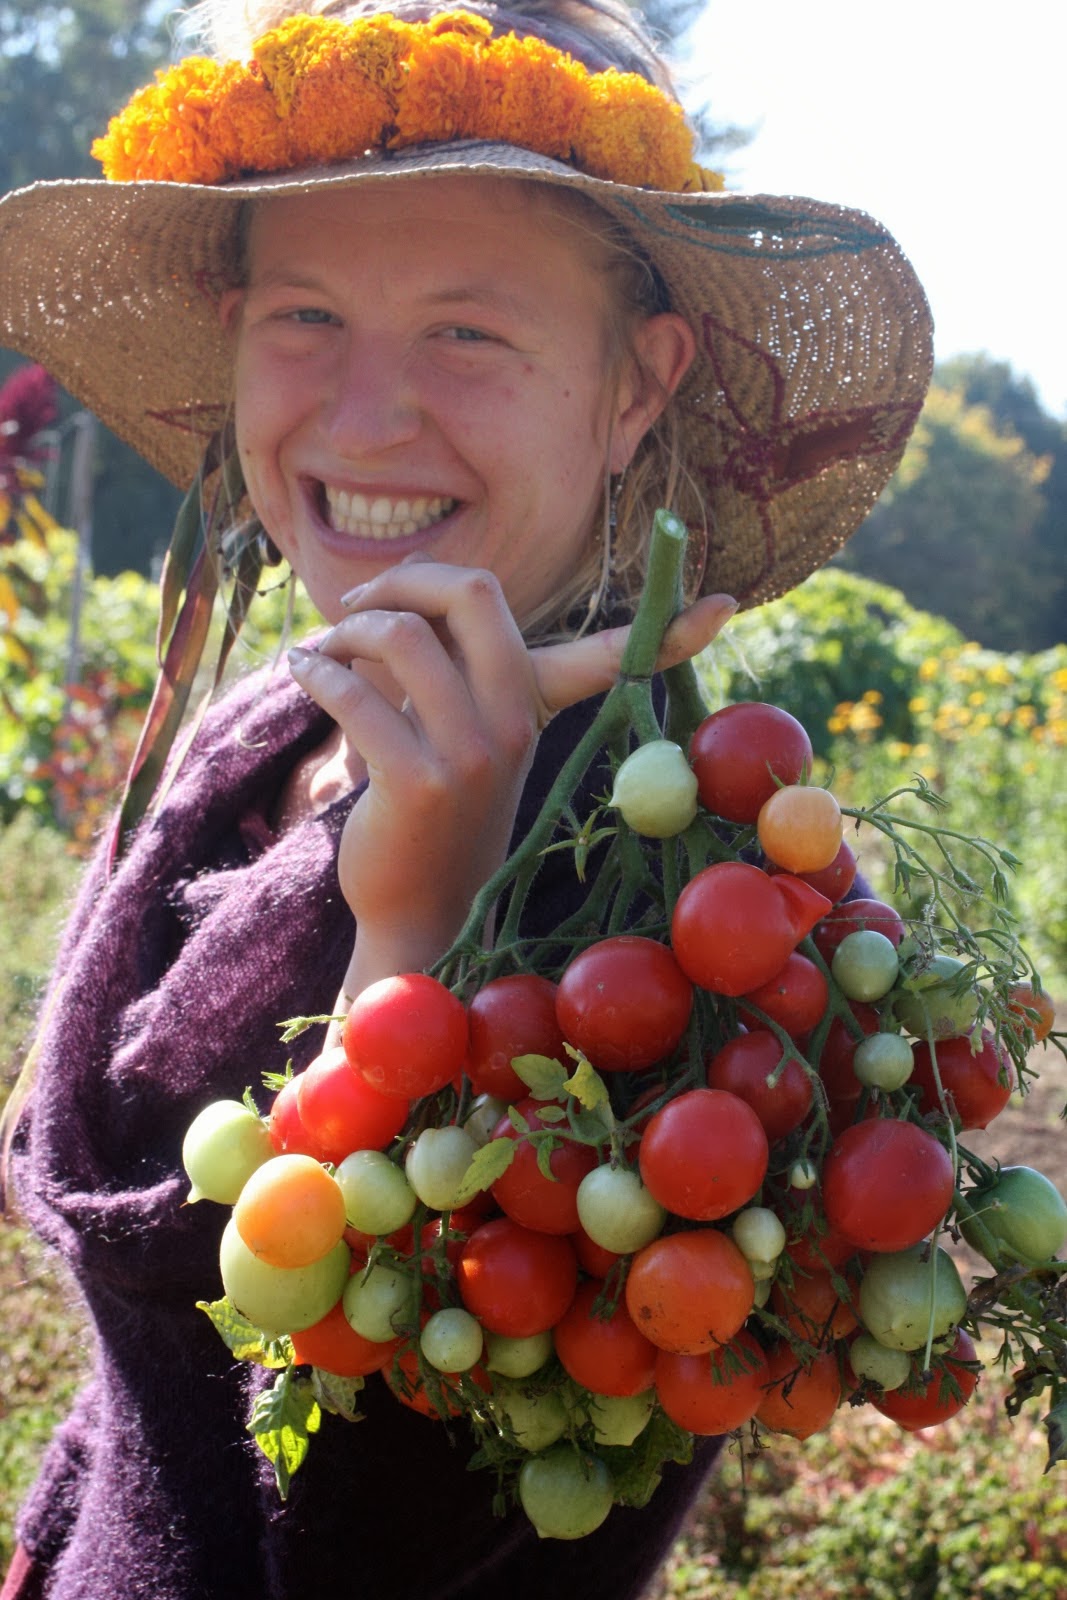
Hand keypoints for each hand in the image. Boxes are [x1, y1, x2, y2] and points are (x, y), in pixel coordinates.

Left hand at [288, 560, 735, 993]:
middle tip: (363, 603)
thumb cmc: (434, 811)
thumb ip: (455, 672)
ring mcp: (472, 753)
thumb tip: (405, 604)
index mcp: (535, 706)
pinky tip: (302, 673)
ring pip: (402, 637)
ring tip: (323, 652)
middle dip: (403, 578)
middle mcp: (516, 724)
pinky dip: (317, 673)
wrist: (416, 909)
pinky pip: (356, 694)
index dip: (674, 630)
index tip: (726, 606)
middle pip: (470, 592)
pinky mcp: (417, 781)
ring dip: (346, 632)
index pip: (610, 658)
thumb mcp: (466, 739)